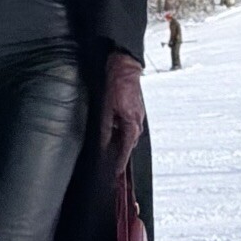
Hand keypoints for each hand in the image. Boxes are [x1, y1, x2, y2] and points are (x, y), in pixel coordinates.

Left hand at [99, 51, 144, 174]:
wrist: (125, 66)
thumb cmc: (117, 84)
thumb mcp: (106, 109)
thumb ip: (105, 129)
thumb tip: (103, 145)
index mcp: (132, 124)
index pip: (126, 150)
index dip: (120, 163)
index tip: (116, 174)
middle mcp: (137, 122)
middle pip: (128, 144)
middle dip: (119, 154)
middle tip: (109, 164)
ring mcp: (137, 116)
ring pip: (127, 135)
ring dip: (119, 142)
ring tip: (108, 149)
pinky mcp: (134, 110)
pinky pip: (127, 126)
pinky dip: (120, 132)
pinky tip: (111, 131)